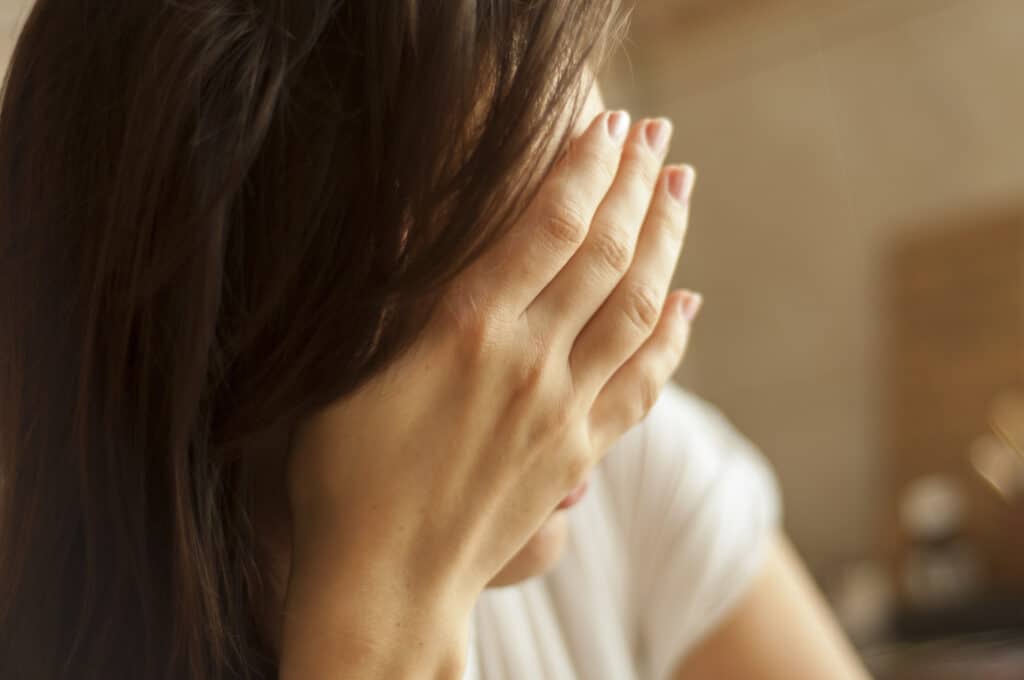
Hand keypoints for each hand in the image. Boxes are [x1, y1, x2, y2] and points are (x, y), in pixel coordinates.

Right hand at [284, 109, 697, 626]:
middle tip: (658, 135)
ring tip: (681, 189)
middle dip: (634, 184)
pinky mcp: (579, 453)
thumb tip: (436, 223)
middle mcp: (529, 362)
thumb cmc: (344, 475)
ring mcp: (564, 410)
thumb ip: (405, 298)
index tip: (608, 123)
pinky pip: (644, 383)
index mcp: (467, 329)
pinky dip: (672, 337)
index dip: (584, 166)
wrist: (386, 582)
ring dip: (665, 241)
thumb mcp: (352, 368)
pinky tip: (688, 301)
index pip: (548, 224)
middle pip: (605, 253)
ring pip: (636, 308)